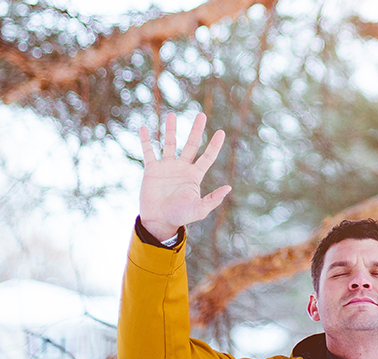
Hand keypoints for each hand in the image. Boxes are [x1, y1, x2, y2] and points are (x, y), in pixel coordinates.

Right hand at [139, 112, 230, 240]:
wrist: (159, 221)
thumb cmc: (181, 216)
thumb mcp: (199, 210)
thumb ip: (213, 199)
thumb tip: (228, 188)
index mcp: (195, 175)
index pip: (207, 156)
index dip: (214, 145)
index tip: (221, 132)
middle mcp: (182, 168)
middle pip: (191, 144)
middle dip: (196, 130)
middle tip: (201, 114)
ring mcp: (167, 167)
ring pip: (169, 143)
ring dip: (171, 129)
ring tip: (172, 115)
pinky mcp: (152, 170)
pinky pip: (148, 152)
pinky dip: (146, 140)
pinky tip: (144, 128)